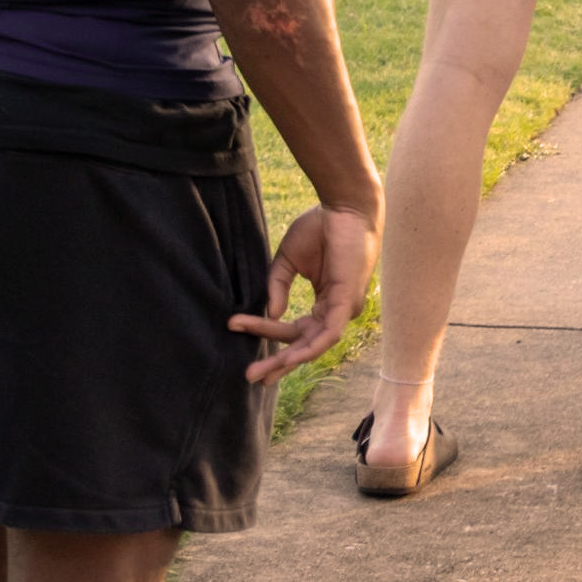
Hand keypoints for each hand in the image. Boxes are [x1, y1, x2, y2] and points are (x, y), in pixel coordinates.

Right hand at [231, 198, 380, 380]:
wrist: (343, 205)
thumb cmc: (321, 226)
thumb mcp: (289, 259)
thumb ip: (277, 287)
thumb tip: (272, 314)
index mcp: (324, 301)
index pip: (293, 327)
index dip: (264, 331)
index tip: (235, 325)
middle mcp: (334, 309)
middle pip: (303, 345)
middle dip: (276, 363)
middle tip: (250, 376)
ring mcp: (342, 308)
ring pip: (313, 346)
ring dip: (285, 361)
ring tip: (258, 372)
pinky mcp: (347, 302)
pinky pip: (328, 335)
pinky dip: (308, 349)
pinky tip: (287, 359)